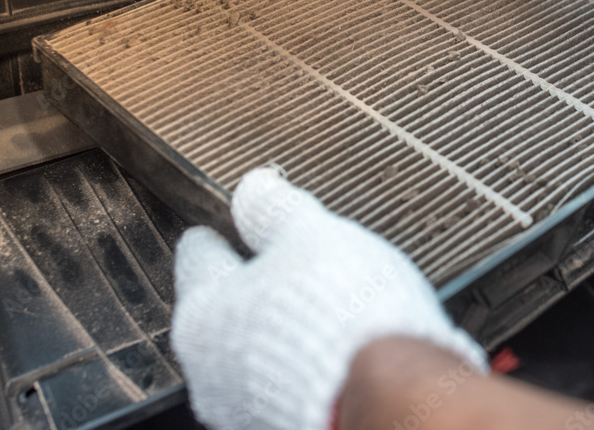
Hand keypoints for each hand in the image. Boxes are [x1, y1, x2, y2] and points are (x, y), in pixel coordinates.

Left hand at [171, 167, 486, 429]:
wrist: (396, 401)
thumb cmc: (347, 323)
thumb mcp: (312, 238)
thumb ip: (275, 210)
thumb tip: (254, 188)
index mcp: (206, 313)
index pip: (198, 259)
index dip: (213, 237)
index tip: (215, 229)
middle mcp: (213, 369)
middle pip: (222, 310)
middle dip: (248, 286)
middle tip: (280, 264)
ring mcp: (246, 406)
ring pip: (251, 350)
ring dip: (275, 327)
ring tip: (319, 305)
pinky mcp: (283, 424)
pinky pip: (282, 381)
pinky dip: (299, 361)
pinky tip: (333, 347)